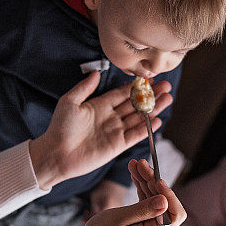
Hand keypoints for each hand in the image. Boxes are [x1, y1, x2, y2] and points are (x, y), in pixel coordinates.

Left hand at [29, 71, 172, 189]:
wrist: (56, 154)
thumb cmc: (59, 128)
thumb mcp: (69, 102)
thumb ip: (85, 87)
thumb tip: (96, 72)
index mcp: (100, 105)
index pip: (123, 93)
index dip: (136, 86)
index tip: (150, 78)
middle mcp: (110, 117)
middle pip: (135, 104)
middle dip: (151, 95)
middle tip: (166, 86)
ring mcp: (115, 131)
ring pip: (139, 118)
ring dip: (154, 109)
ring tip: (168, 99)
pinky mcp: (117, 146)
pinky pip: (135, 135)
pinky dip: (147, 129)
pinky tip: (158, 120)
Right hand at [63, 167, 185, 225]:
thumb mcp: (119, 218)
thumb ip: (143, 209)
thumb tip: (165, 199)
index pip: (175, 214)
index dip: (169, 194)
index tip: (157, 179)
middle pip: (164, 204)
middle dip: (153, 181)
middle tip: (140, 162)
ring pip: (156, 201)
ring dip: (146, 182)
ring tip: (135, 164)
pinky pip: (148, 205)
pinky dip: (142, 190)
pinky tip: (135, 175)